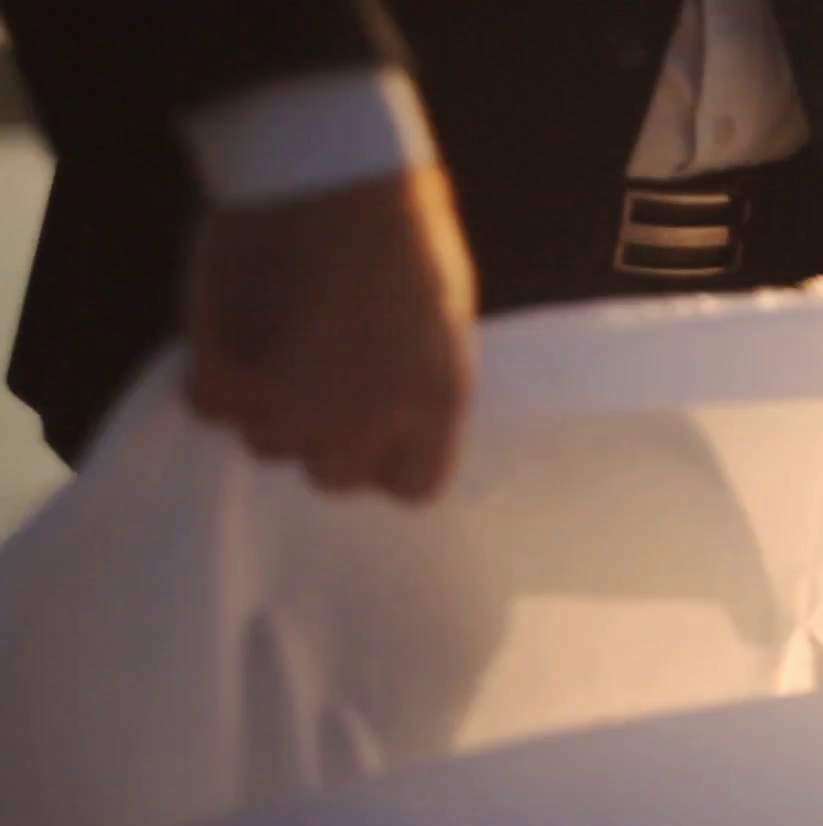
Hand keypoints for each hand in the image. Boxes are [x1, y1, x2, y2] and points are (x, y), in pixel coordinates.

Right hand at [184, 164, 477, 502]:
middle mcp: (366, 421)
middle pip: (332, 475)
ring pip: (265, 444)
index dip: (388, 459)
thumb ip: (417, 383)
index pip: (414, 487)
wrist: (327, 170)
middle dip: (323, 434)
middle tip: (314, 375)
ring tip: (277, 337)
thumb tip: (390, 420)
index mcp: (436, 403)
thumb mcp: (441, 319)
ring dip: (267, 403)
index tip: (373, 429)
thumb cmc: (398, 227)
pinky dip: (214, 374)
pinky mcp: (227, 375)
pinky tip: (233, 329)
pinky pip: (210, 406)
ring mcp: (292, 405)